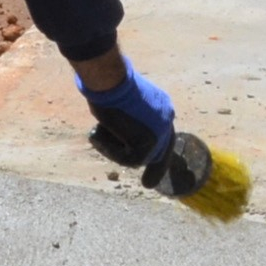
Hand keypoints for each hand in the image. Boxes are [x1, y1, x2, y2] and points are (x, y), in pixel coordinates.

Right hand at [78, 58, 176, 176]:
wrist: (108, 81)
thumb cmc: (107, 86)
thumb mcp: (119, 104)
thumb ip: (124, 122)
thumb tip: (115, 135)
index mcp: (163, 107)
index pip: (164, 135)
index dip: (158, 151)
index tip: (156, 164)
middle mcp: (167, 119)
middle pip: (160, 151)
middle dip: (156, 169)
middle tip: (149, 184)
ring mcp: (160, 132)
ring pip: (138, 157)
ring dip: (113, 149)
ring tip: (98, 133)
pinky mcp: (149, 143)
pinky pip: (127, 159)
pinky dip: (109, 149)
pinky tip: (98, 134)